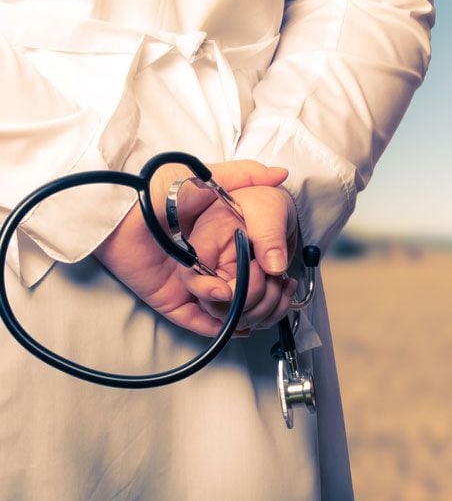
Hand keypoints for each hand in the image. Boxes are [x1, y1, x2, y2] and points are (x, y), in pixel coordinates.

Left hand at [92, 160, 294, 336]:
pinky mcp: (168, 298)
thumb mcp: (209, 177)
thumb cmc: (159, 190)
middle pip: (237, 286)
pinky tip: (230, 326)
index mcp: (218, 236)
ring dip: (237, 313)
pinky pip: (192, 319)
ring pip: (219, 306)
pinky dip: (211, 327)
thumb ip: (247, 175)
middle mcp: (205, 261)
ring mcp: (187, 281)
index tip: (281, 275)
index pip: (250, 259)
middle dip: (255, 296)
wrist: (119, 210)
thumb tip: (281, 173)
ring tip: (253, 314)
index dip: (267, 269)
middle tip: (269, 297)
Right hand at [177, 185, 299, 334]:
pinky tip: (286, 287)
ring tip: (282, 279)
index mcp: (204, 245)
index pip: (190, 276)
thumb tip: (274, 268)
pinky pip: (255, 317)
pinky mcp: (242, 296)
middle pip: (215, 306)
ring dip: (268, 305)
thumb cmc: (263, 205)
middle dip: (250, 298)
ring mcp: (225, 285)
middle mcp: (210, 270)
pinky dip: (276, 309)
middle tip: (270, 274)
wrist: (274, 213)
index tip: (230, 292)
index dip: (207, 290)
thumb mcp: (268, 211)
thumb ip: (269, 235)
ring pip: (238, 317)